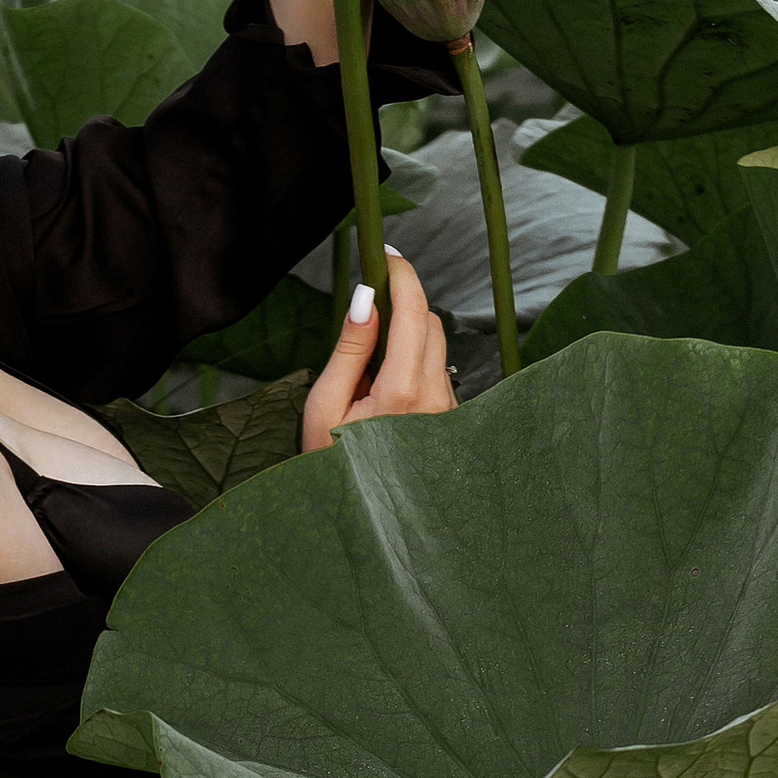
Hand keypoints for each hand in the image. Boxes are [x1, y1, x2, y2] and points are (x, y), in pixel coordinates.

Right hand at [303, 249, 455, 452]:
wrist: (363, 522)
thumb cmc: (333, 467)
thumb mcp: (325, 406)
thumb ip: (348, 350)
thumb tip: (365, 299)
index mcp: (401, 393)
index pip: (413, 312)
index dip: (402, 275)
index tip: (387, 256)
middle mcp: (435, 399)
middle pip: (429, 322)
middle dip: (401, 308)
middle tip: (364, 322)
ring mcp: (449, 412)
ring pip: (436, 348)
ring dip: (407, 341)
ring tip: (369, 379)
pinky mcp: (453, 421)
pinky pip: (437, 375)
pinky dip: (414, 370)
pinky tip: (387, 401)